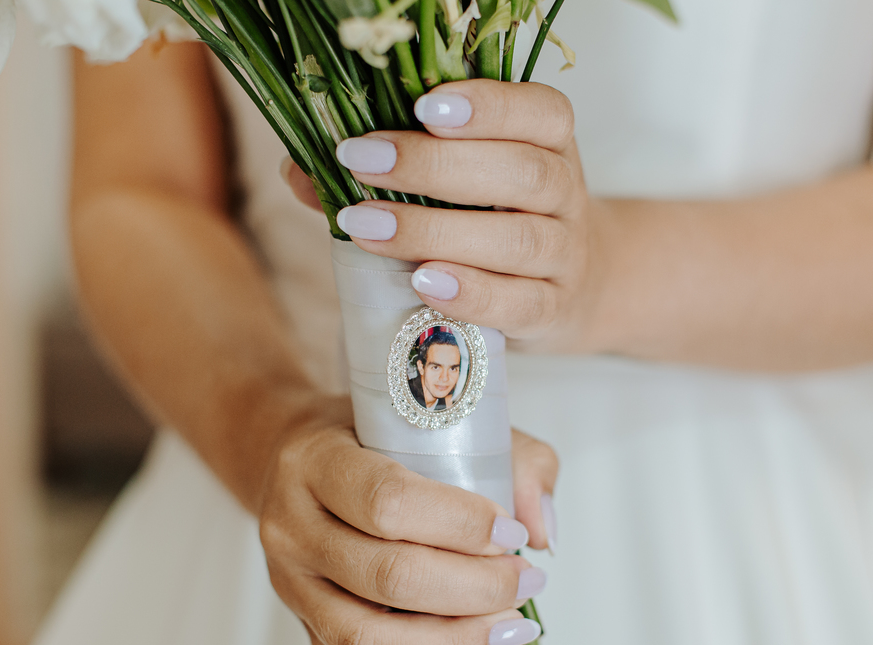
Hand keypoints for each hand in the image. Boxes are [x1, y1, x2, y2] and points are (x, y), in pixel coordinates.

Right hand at [257, 396, 558, 644]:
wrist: (298, 460)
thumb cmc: (380, 438)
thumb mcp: (442, 420)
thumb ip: (509, 458)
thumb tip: (541, 528)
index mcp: (317, 462)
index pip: (387, 501)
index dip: (460, 525)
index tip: (514, 537)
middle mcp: (293, 527)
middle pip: (384, 576)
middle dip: (473, 589)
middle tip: (529, 584)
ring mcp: (291, 587)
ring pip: (362, 638)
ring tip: (511, 631)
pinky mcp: (303, 631)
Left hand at [283, 80, 603, 351]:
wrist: (573, 289)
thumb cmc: (498, 220)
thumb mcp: (462, 183)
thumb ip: (388, 170)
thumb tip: (298, 169)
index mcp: (548, 142)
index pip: (541, 112)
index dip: (488, 106)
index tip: (423, 107)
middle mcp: (565, 194)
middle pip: (522, 172)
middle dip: (436, 165)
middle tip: (361, 161)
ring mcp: (564, 256)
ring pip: (518, 239)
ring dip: (437, 231)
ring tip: (369, 227)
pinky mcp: (552, 310)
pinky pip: (520, 302)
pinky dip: (472, 293)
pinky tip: (422, 283)